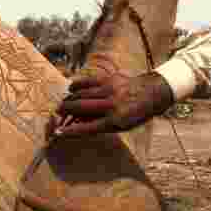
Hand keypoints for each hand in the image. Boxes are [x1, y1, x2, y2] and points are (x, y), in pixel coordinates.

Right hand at [51, 71, 174, 136]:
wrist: (153, 92)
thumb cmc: (135, 114)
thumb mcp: (121, 126)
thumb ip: (99, 125)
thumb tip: (76, 124)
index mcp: (116, 120)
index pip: (88, 128)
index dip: (70, 131)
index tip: (57, 132)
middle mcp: (112, 105)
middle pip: (80, 107)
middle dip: (65, 111)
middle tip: (57, 113)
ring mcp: (110, 90)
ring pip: (81, 93)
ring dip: (69, 99)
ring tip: (64, 103)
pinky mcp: (109, 79)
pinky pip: (87, 81)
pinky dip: (77, 85)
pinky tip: (71, 89)